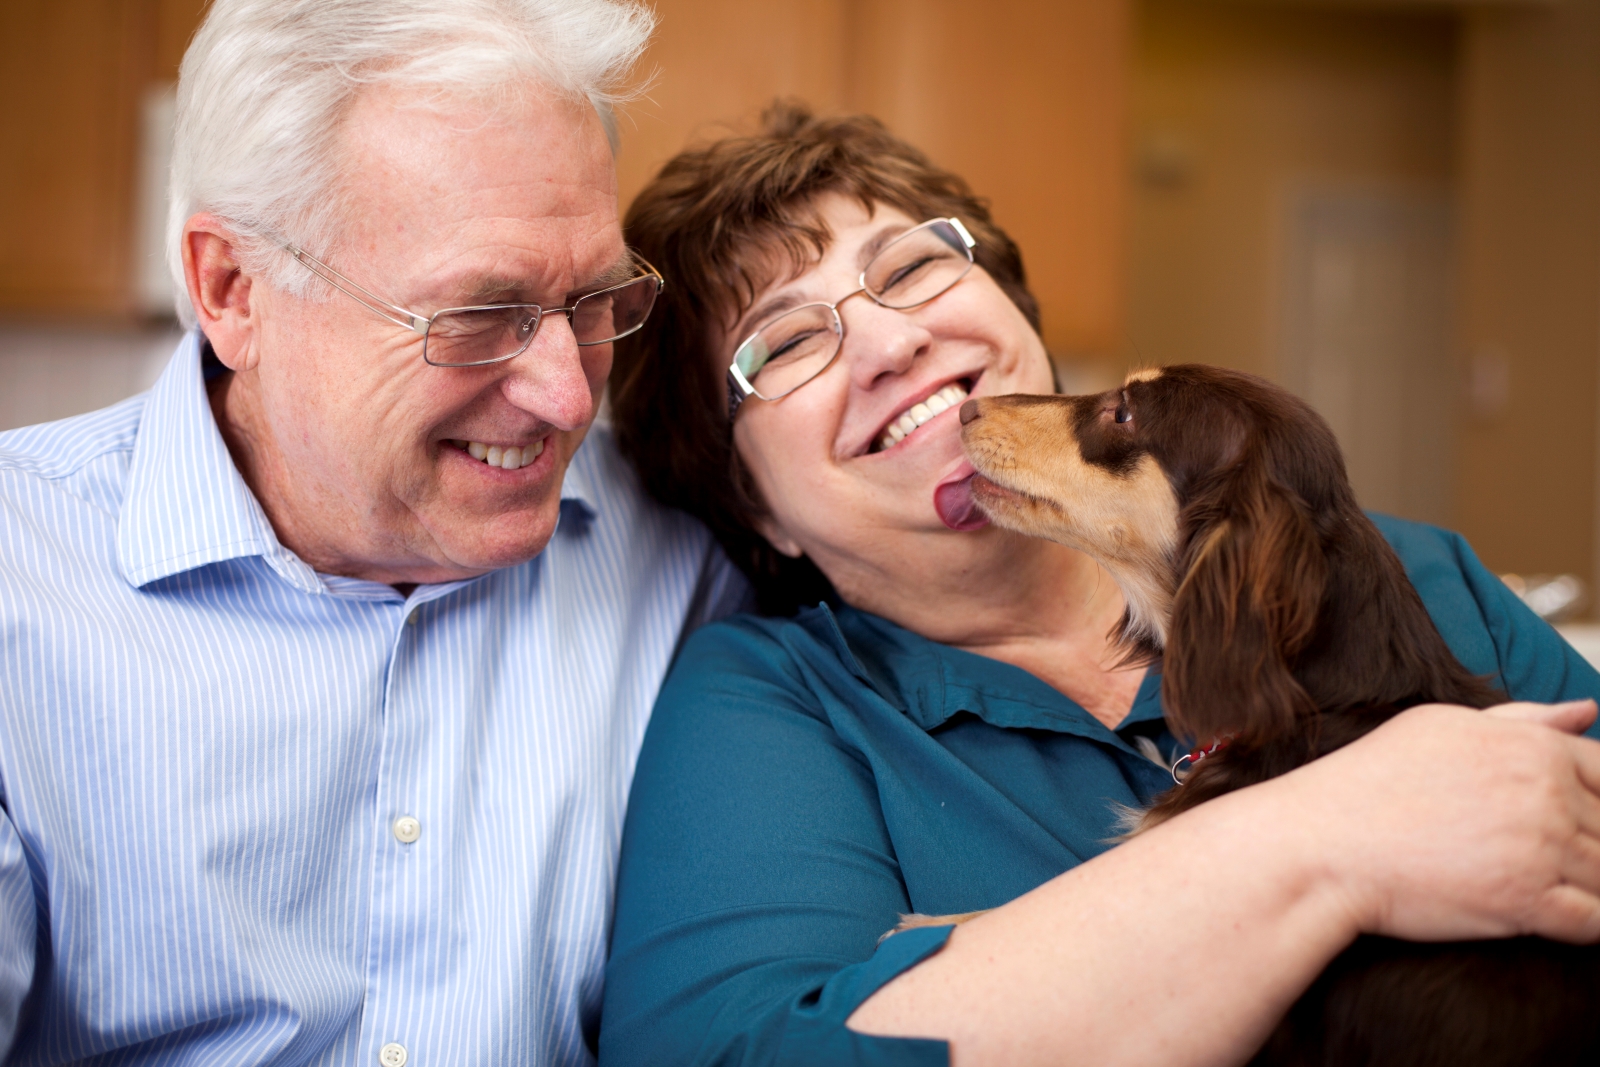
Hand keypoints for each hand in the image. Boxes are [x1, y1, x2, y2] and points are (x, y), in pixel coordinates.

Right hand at [1273, 699, 1599, 944]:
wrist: (1321, 845)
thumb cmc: (1369, 783)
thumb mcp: (1440, 727)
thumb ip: (1522, 719)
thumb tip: (1586, 711)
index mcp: (1530, 746)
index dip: (1598, 801)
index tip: (1568, 822)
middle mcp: (1545, 793)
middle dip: (1594, 845)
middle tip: (1540, 857)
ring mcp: (1539, 848)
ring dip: (1590, 885)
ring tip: (1547, 886)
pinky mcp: (1525, 903)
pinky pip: (1595, 922)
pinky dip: (1588, 924)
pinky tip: (1554, 917)